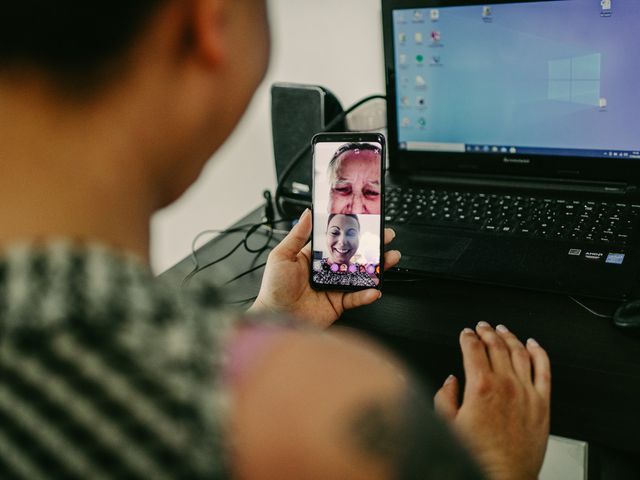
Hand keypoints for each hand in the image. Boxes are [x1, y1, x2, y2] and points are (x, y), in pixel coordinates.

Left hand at [250, 209, 400, 327]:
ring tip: (390, 258)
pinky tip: (374, 289)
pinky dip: (367, 294)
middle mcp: (326, 271)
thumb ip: (297, 235)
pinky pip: (356, 298)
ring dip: (377, 267)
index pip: (337, 241)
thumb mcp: (281, 255)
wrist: (275, 317)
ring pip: (361, 276)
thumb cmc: (273, 288)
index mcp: (314, 257)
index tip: (365, 223)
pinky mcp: (338, 304)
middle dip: (372, 247)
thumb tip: (307, 213)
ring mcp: (334, 287)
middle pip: (354, 256)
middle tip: (385, 237)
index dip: (352, 233)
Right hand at [434, 323, 550, 479]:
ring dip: (509, 337)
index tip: (465, 333)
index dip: (467, 337)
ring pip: (519, 352)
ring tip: (502, 330)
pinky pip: (544, 370)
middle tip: (482, 326)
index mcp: (480, 387)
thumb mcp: (447, 425)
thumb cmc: (478, 455)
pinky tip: (534, 345)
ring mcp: (526, 392)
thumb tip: (450, 382)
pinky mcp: (542, 403)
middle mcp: (505, 385)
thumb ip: (445, 398)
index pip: (473, 349)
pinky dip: (539, 352)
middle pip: (496, 346)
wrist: (504, 476)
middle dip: (486, 332)